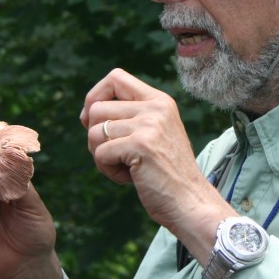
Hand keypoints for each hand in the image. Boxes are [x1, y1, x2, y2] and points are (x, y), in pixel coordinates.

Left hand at [81, 69, 235, 263]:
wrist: (190, 201)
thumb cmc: (167, 173)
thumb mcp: (155, 133)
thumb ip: (131, 116)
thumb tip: (88, 111)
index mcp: (159, 100)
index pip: (115, 77)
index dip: (95, 96)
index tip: (94, 121)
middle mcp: (155, 107)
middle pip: (96, 108)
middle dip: (95, 136)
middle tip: (116, 155)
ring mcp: (149, 124)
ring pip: (94, 132)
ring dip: (101, 156)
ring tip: (126, 168)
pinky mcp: (141, 145)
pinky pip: (100, 153)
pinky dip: (108, 171)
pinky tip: (130, 178)